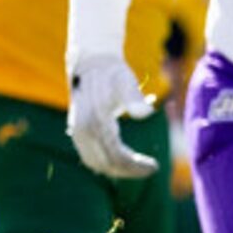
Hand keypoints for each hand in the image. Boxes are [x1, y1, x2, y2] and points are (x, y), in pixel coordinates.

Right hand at [67, 52, 157, 177]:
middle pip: (106, 164)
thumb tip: (145, 113)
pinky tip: (128, 161)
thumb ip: (133, 97)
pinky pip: (92, 156)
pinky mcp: (78, 132)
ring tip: (141, 166)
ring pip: (97, 163)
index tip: (155, 167)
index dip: (136, 166)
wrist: (90, 62)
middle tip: (152, 168)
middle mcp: (82, 131)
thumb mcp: (125, 80)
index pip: (116, 156)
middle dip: (130, 170)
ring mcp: (77, 133)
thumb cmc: (112, 72)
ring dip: (119, 169)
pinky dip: (109, 163)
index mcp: (93, 122)